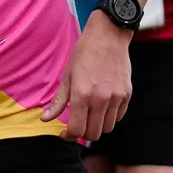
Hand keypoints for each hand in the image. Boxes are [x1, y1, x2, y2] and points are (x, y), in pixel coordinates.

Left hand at [42, 16, 132, 141]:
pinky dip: (110, 118)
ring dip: (97, 127)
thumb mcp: (67, 76)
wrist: (108, 36)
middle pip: (94, 134)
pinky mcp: (127, 94)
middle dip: (83, 134)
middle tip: (77, 126)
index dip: (69, 136)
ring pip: (108, 128)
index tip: (65, 134)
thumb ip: (59, 101)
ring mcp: (116, 98)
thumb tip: (46, 118)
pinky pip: (119, 117)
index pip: (77, 130)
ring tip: (90, 116)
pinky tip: (102, 108)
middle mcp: (101, 100)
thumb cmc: (84, 53)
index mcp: (82, 95)